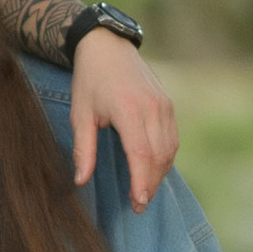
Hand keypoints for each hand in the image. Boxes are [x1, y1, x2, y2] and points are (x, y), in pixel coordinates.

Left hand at [70, 28, 178, 211]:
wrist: (107, 46)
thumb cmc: (90, 80)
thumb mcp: (80, 114)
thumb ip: (82, 148)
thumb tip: (80, 181)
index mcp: (129, 110)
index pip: (141, 154)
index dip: (141, 182)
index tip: (138, 203)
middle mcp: (152, 108)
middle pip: (159, 156)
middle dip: (150, 184)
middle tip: (138, 205)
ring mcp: (164, 105)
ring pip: (170, 149)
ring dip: (159, 173)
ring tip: (144, 191)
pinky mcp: (168, 104)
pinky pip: (172, 138)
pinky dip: (165, 157)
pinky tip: (151, 169)